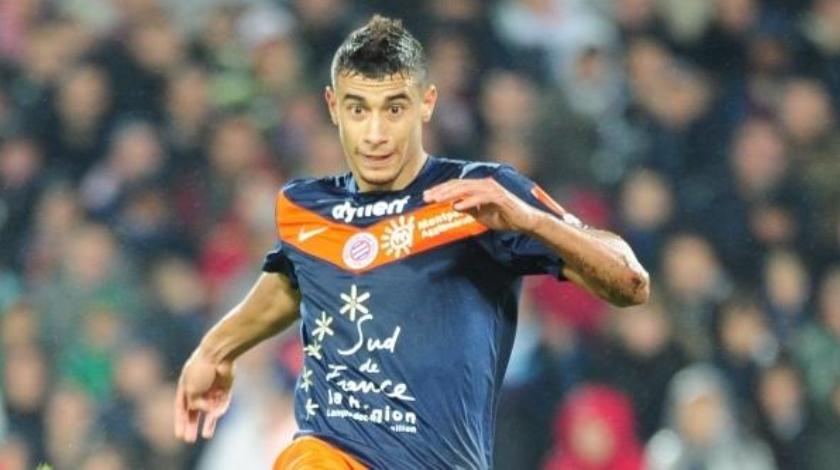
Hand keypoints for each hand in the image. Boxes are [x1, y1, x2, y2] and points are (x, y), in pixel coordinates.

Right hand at [174, 350, 233, 442]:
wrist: (219, 355)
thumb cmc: (201, 370)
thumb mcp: (190, 390)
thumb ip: (193, 403)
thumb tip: (203, 411)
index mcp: (186, 385)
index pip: (181, 407)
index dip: (179, 421)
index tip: (178, 435)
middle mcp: (199, 387)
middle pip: (194, 410)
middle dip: (192, 424)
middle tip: (189, 440)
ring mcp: (212, 388)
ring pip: (209, 410)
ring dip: (207, 423)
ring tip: (206, 436)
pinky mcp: (226, 388)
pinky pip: (221, 404)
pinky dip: (218, 410)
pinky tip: (215, 415)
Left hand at [423, 178, 542, 232]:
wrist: (525, 221)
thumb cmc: (504, 217)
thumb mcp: (481, 215)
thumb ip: (468, 208)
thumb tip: (453, 205)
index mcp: (479, 187)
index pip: (456, 186)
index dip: (441, 190)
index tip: (426, 197)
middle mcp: (484, 184)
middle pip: (458, 185)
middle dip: (441, 191)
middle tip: (426, 197)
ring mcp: (492, 189)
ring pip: (466, 188)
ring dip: (450, 194)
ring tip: (436, 200)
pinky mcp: (500, 196)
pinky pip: (480, 198)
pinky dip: (468, 201)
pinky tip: (456, 206)